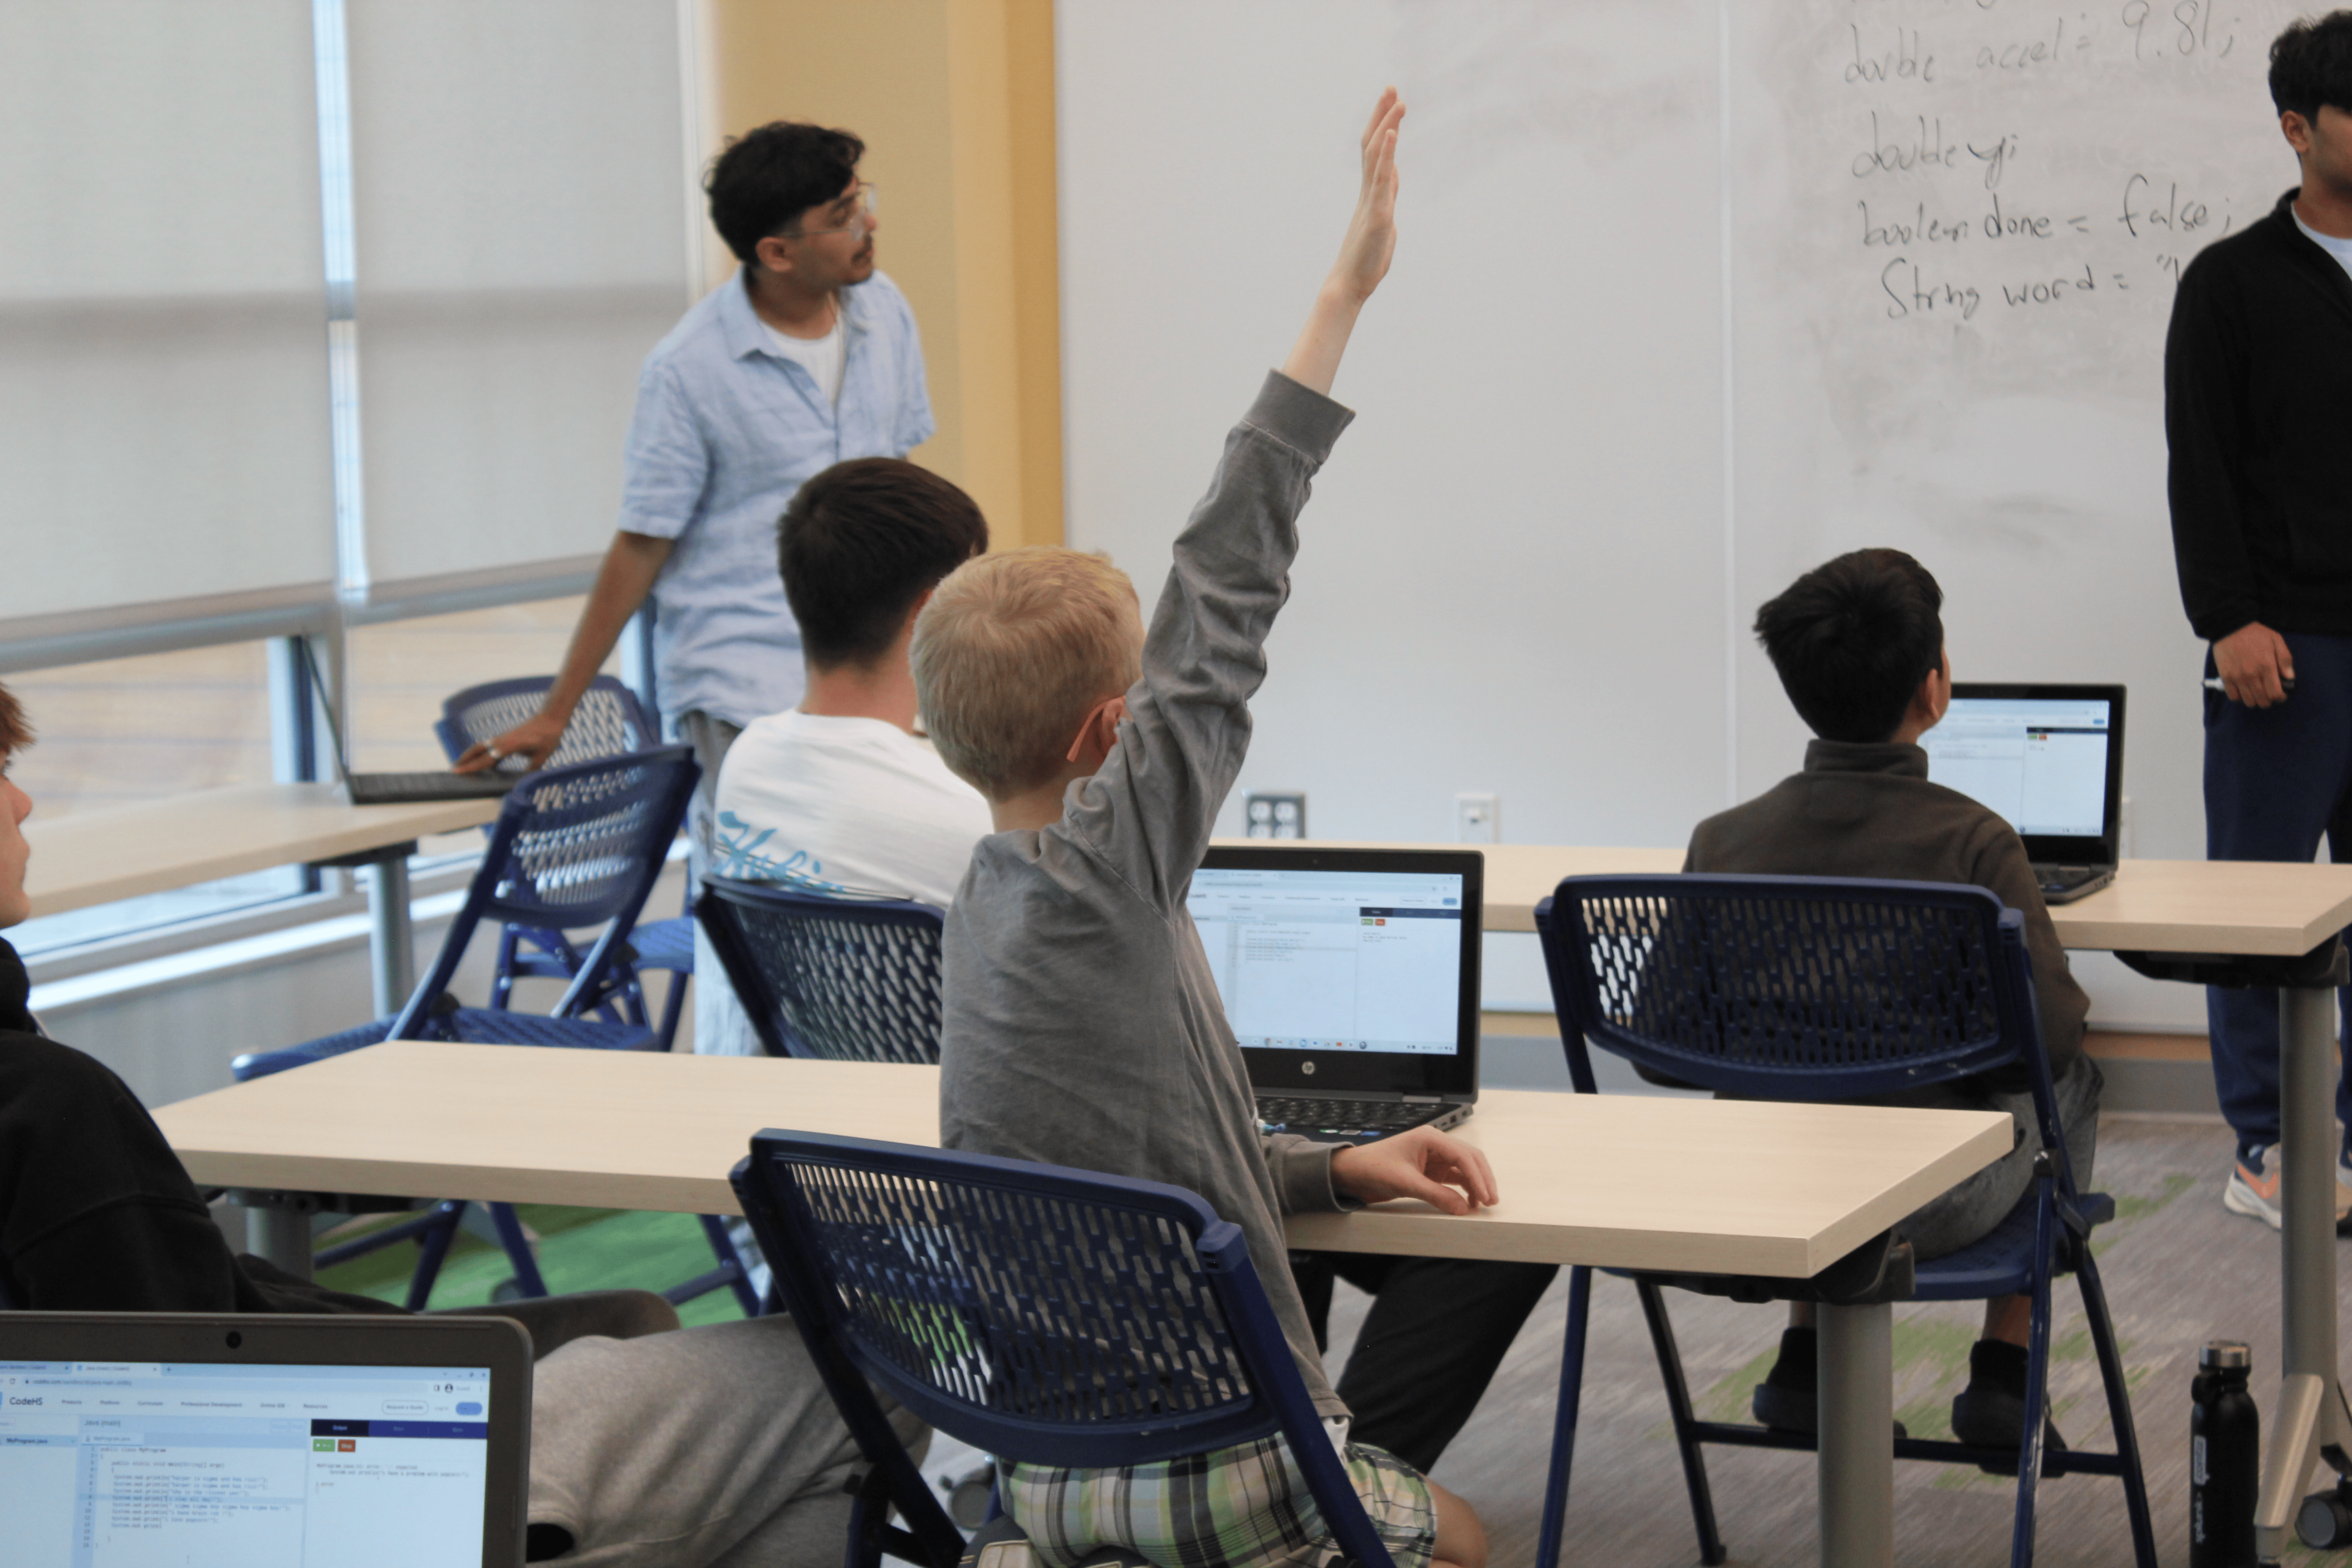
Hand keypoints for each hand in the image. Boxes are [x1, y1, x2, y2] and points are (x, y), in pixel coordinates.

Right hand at [453, 707, 567, 772]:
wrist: (550, 719)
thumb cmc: (548, 736)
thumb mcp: (543, 755)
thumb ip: (532, 769)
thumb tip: (524, 783)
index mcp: (509, 745)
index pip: (487, 758)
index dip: (472, 766)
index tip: (458, 770)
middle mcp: (502, 740)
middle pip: (478, 750)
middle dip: (464, 760)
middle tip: (453, 770)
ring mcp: (503, 738)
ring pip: (481, 747)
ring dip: (471, 756)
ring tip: (461, 766)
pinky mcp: (505, 738)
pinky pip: (490, 747)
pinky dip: (483, 755)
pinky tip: (485, 765)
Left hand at [1328, 1125, 1496, 1216]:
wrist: (1351, 1173)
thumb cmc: (1373, 1168)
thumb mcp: (1404, 1182)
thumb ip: (1435, 1195)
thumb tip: (1462, 1208)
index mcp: (1429, 1138)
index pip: (1463, 1154)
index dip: (1478, 1176)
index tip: (1486, 1195)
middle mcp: (1435, 1144)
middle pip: (1469, 1158)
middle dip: (1482, 1179)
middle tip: (1492, 1201)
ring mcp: (1434, 1157)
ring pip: (1464, 1169)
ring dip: (1475, 1184)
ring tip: (1483, 1204)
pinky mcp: (1430, 1170)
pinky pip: (1453, 1178)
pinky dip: (1464, 1189)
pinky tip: (1468, 1203)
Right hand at [1329, 87, 1403, 304]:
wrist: (1349, 285)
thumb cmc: (1366, 260)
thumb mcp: (1384, 219)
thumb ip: (1387, 194)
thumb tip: (1393, 174)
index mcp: (1372, 193)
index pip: (1377, 151)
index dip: (1385, 125)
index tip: (1393, 101)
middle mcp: (1369, 191)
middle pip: (1374, 145)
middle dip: (1383, 115)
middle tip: (1392, 87)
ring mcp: (1372, 201)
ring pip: (1377, 156)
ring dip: (1388, 126)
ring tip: (1397, 100)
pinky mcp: (1378, 215)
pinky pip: (1381, 179)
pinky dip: (1386, 154)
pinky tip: (1392, 133)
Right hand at [2213, 622, 2293, 707]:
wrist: (2230, 627)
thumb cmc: (2254, 633)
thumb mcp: (2276, 640)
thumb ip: (2285, 659)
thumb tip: (2290, 676)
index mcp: (2267, 666)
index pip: (2275, 693)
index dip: (2280, 698)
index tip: (2281, 695)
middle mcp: (2252, 674)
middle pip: (2262, 700)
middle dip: (2268, 701)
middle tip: (2269, 695)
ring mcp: (2238, 677)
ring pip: (2248, 701)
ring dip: (2255, 701)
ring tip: (2257, 694)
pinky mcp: (2226, 677)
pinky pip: (2233, 696)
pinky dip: (2239, 698)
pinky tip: (2243, 692)